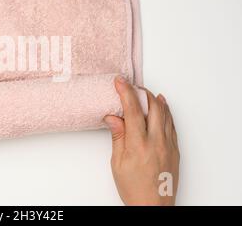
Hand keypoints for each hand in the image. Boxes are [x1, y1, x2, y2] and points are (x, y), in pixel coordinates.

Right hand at [104, 76, 179, 205]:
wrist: (153, 206)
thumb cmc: (134, 188)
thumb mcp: (118, 163)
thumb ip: (117, 137)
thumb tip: (113, 117)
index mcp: (139, 145)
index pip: (133, 111)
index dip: (126, 92)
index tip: (120, 81)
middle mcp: (156, 142)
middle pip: (153, 107)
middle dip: (141, 92)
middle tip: (131, 86)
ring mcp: (168, 145)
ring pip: (165, 113)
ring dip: (154, 99)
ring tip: (144, 92)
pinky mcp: (175, 149)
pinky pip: (172, 124)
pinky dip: (166, 111)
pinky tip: (162, 105)